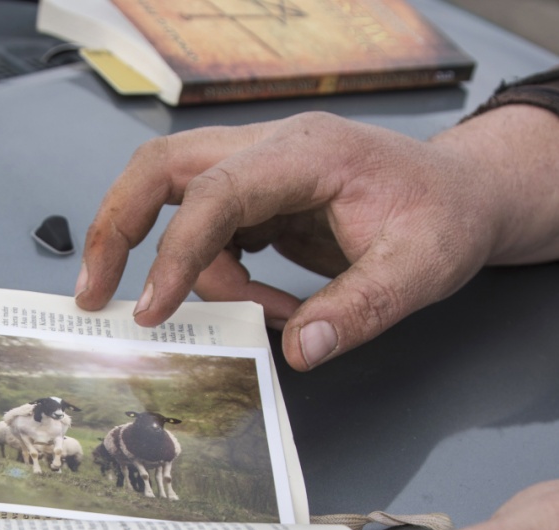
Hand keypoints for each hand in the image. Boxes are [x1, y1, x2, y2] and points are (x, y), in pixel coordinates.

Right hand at [76, 107, 558, 369]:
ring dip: (164, 258)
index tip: (152, 310)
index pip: (215, 193)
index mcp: (307, 153)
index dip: (177, 253)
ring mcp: (260, 169)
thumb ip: (359, 311)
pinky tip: (256, 306)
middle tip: (93, 292)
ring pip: (171, 194)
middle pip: (161, 168)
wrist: (465, 196)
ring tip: (218, 317)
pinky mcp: (258, 197)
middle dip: (117, 227)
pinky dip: (210, 272)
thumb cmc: (446, 220)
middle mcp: (272, 149)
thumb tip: (299, 351)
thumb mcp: (421, 270)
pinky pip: (206, 228)